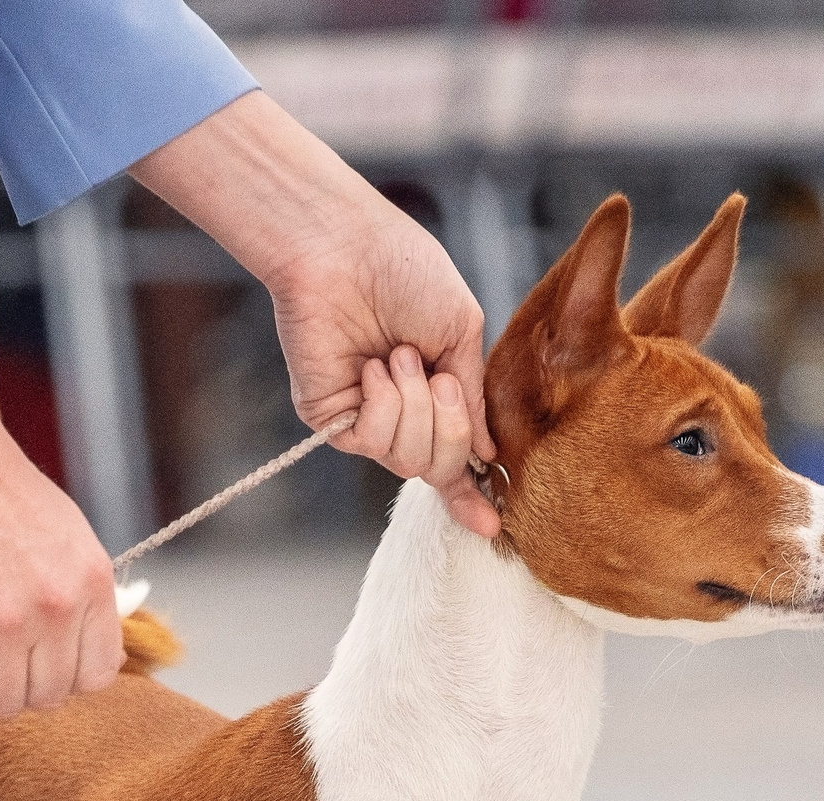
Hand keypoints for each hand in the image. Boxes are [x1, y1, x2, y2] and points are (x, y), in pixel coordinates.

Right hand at [0, 374, 121, 717]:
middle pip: (48, 698)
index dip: (65, 676)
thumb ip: (81, 595)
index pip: (98, 677)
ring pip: (2, 704)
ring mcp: (5, 618)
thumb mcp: (69, 537)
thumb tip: (79, 649)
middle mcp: (58, 606)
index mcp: (92, 584)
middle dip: (20, 685)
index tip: (41, 660)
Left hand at [134, 94, 499, 538]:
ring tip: (398, 356)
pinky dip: (385, 402)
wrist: (345, 250)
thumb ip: (474, 395)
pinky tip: (372, 367)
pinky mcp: (332, 420)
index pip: (455, 457)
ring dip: (416, 405)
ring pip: (411, 460)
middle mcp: (401, 414)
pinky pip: (375, 441)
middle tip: (438, 377)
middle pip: (440, 467)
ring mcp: (366, 420)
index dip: (471, 494)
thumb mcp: (461, 332)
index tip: (491, 527)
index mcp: (437, 392)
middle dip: (452, 427)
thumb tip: (488, 456)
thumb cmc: (403, 273)